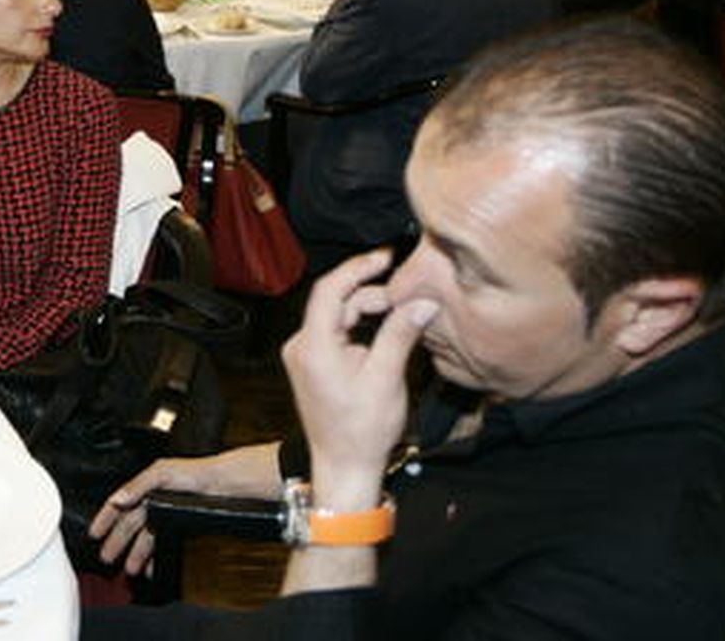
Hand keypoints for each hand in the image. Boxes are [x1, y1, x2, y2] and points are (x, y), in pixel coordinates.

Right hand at [88, 443, 280, 575]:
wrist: (223, 484)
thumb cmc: (194, 473)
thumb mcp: (161, 473)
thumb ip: (138, 485)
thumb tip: (118, 499)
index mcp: (143, 486)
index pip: (118, 504)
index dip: (105, 519)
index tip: (95, 533)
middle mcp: (151, 500)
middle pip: (129, 525)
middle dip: (116, 542)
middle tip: (107, 557)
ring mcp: (164, 514)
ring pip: (144, 538)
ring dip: (135, 554)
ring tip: (129, 569)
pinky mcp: (178, 525)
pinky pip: (161, 543)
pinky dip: (154, 557)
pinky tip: (151, 567)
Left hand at [281, 248, 436, 510]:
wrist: (345, 467)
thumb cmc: (361, 431)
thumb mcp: (387, 377)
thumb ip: (401, 334)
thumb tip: (422, 302)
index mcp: (313, 346)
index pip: (330, 289)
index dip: (358, 268)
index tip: (385, 257)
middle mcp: (302, 346)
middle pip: (337, 302)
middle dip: (373, 296)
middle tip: (409, 300)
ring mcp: (305, 356)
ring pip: (339, 317)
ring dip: (370, 313)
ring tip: (403, 318)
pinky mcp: (313, 364)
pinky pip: (337, 333)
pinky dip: (362, 328)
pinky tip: (387, 333)